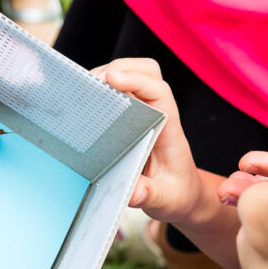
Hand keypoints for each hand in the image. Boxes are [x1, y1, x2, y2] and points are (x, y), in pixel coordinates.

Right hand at [93, 58, 213, 223]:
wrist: (183, 193)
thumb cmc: (177, 193)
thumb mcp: (167, 200)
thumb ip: (151, 195)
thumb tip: (131, 191)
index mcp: (169, 129)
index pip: (158, 90)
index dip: (135, 80)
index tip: (110, 78)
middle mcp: (158, 112)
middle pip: (146, 71)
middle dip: (119, 68)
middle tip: (91, 83)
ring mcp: (145, 110)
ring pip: (132, 73)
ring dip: (108, 74)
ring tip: (84, 89)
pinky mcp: (131, 114)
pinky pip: (119, 88)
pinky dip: (102, 86)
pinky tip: (86, 99)